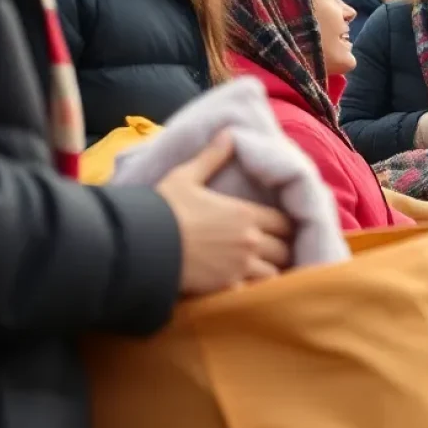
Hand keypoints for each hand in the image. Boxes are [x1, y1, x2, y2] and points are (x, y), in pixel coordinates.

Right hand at [156, 132, 292, 294]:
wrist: (141, 245)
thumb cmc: (164, 208)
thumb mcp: (187, 176)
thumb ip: (212, 157)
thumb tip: (229, 133)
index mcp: (245, 214)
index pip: (284, 222)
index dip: (286, 227)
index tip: (280, 230)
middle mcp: (249, 241)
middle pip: (284, 250)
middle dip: (282, 251)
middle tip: (275, 253)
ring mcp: (240, 267)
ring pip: (273, 275)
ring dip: (271, 273)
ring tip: (263, 272)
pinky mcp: (226, 288)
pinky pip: (252, 294)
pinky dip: (253, 293)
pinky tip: (247, 290)